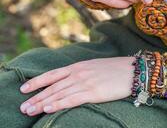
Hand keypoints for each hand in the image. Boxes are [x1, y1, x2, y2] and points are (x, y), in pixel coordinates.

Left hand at [19, 57, 134, 115]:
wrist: (133, 70)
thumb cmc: (116, 69)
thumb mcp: (95, 66)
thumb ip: (82, 71)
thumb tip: (71, 79)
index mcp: (79, 66)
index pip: (52, 74)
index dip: (37, 81)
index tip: (24, 88)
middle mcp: (79, 73)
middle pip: (53, 86)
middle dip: (36, 96)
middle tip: (23, 106)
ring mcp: (85, 82)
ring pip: (59, 94)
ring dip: (42, 103)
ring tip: (29, 111)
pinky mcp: (94, 92)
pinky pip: (72, 99)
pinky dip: (59, 104)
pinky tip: (48, 109)